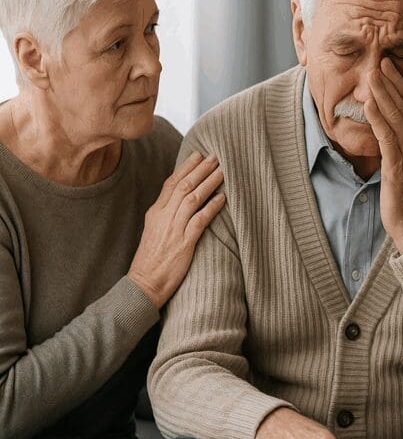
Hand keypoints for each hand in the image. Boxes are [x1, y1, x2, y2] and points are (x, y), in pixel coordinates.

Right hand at [129, 152, 225, 306]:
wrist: (143, 284)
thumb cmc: (151, 261)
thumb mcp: (154, 232)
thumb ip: (166, 215)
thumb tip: (181, 201)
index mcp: (155, 213)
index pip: (170, 183)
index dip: (185, 167)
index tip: (198, 154)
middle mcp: (163, 217)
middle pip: (183, 186)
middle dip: (200, 169)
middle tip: (216, 155)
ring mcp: (173, 229)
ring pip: (192, 198)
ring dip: (208, 182)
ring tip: (222, 171)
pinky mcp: (183, 243)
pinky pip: (200, 220)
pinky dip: (211, 207)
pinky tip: (222, 198)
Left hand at [363, 58, 402, 253]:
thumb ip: (399, 146)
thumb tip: (387, 131)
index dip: (400, 85)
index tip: (389, 66)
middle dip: (392, 82)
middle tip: (380, 60)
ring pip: (397, 117)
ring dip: (383, 93)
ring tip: (372, 73)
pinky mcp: (399, 166)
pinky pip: (388, 137)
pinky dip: (378, 118)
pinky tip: (370, 103)